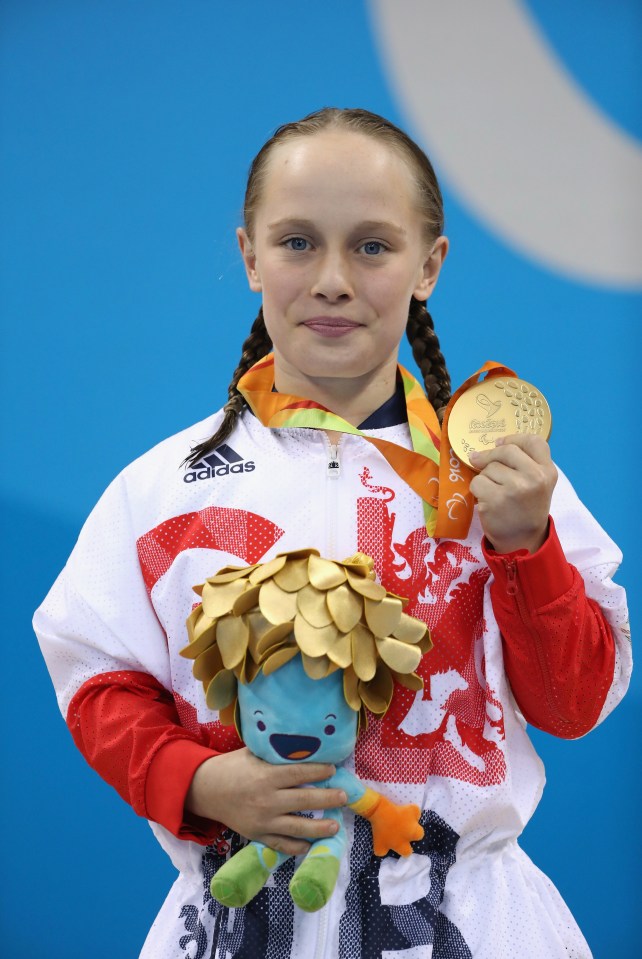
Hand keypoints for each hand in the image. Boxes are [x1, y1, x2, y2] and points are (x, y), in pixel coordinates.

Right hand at [185, 747, 346, 855]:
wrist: (205, 790)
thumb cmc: (232, 767)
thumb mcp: (253, 754)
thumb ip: (276, 755)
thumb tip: (303, 748)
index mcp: (266, 776)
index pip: (300, 773)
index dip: (319, 772)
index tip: (333, 770)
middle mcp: (267, 800)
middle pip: (304, 801)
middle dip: (328, 799)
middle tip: (344, 796)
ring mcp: (262, 821)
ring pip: (297, 827)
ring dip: (319, 827)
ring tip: (336, 825)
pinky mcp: (256, 835)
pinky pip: (280, 845)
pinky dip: (296, 847)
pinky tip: (310, 845)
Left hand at [468, 434, 556, 553]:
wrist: (522, 541)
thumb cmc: (527, 509)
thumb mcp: (538, 484)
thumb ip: (525, 463)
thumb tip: (495, 444)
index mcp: (548, 472)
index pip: (534, 441)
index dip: (514, 438)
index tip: (500, 443)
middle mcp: (535, 478)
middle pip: (506, 450)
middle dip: (490, 456)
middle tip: (480, 460)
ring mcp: (515, 488)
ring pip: (489, 467)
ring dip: (485, 477)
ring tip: (494, 491)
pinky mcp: (496, 499)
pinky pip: (477, 482)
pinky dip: (477, 489)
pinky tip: (486, 499)